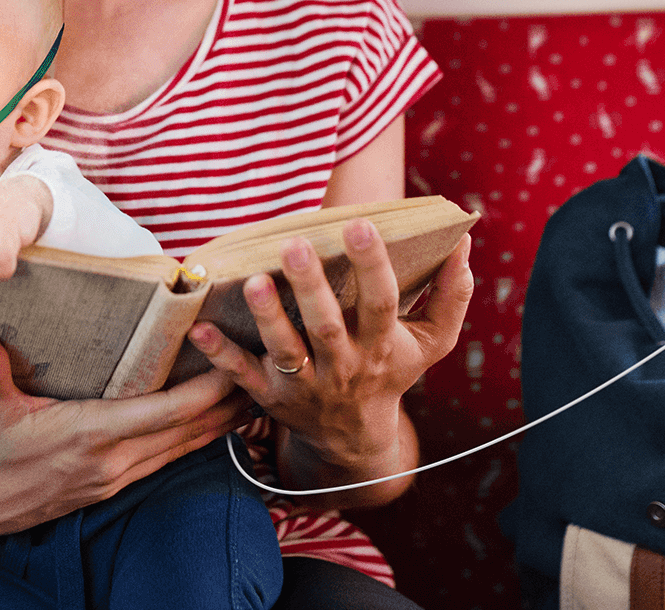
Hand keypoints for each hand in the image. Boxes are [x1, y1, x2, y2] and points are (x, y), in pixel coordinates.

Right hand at [0, 333, 255, 543]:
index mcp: (89, 436)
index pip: (167, 412)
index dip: (209, 389)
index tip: (238, 360)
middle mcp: (109, 463)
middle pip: (188, 433)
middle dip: (229, 403)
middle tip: (264, 369)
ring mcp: (108, 480)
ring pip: (179, 451)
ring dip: (216, 425)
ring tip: (250, 395)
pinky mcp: (102, 488)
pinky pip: (160, 462)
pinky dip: (188, 441)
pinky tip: (204, 427)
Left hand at [188, 223, 472, 501]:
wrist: (357, 439)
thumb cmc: (392, 369)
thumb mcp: (432, 341)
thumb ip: (451, 294)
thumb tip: (464, 242)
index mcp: (382, 345)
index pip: (381, 302)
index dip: (374, 265)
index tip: (360, 225)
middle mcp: (343, 366)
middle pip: (327, 327)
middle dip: (312, 287)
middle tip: (294, 246)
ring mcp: (305, 384)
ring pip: (285, 350)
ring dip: (267, 318)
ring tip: (253, 281)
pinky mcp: (270, 396)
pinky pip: (242, 377)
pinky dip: (221, 355)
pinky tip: (200, 328)